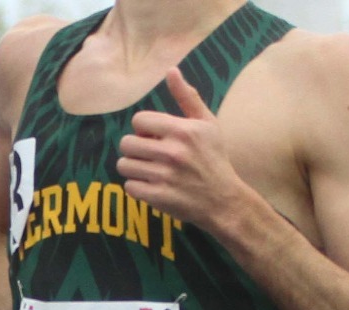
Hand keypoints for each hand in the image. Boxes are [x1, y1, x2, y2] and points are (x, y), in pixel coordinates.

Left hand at [118, 69, 253, 229]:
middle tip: (149, 155)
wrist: (224, 200)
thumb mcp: (207, 123)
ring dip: (133, 168)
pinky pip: (129, 187)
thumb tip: (171, 70)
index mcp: (182, 130)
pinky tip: (152, 185)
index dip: (143, 129)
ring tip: (149, 170)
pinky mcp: (158, 197)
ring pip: (124, 165)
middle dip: (135, 149)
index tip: (154, 137)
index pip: (138, 121)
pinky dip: (137, 187)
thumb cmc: (214, 158)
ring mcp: (164, 176)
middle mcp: (172, 152)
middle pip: (126, 143)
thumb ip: (187, 97)